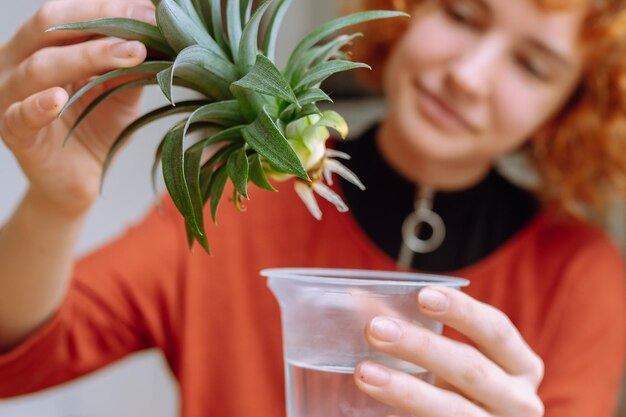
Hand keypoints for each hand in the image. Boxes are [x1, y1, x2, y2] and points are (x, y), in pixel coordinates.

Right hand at [0, 0, 154, 215]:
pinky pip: (20, 115)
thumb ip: (130, 66)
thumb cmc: (96, 127)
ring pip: (40, 66)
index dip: (109, 8)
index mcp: (42, 45)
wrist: (80, 179)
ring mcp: (11, 96)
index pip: (69, 13)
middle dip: (101, 20)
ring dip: (87, 56)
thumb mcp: (119, 92)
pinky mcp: (13, 133)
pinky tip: (59, 99)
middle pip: (51, 26)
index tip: (151, 11)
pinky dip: (38, 105)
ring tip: (129, 54)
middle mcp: (19, 61)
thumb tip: (159, 34)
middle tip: (145, 25)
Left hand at [354, 287, 544, 416]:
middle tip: (375, 329)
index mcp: (521, 365)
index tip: (422, 295)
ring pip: (453, 410)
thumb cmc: (462, 389)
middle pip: (471, 369)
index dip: (461, 311)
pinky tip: (377, 412)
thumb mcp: (452, 359)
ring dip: (405, 390)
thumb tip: (358, 300)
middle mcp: (520, 401)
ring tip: (364, 372)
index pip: (496, 329)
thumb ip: (415, 329)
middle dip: (421, 347)